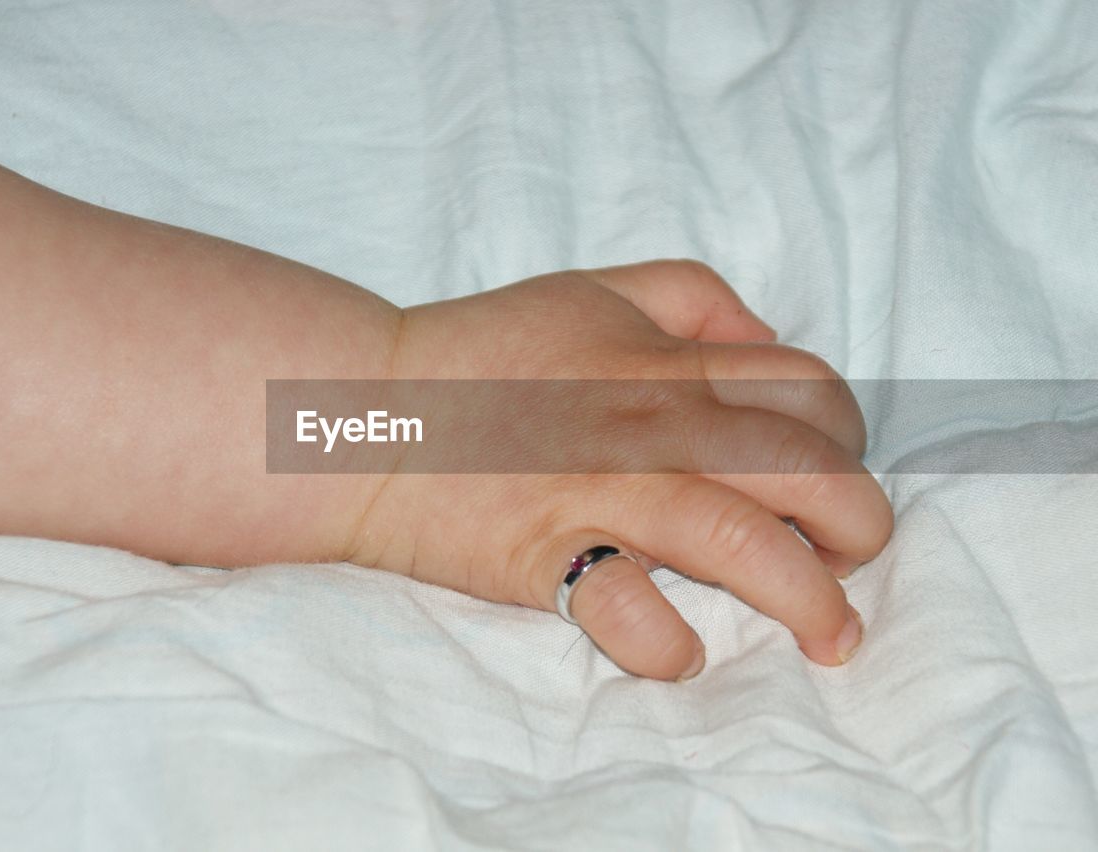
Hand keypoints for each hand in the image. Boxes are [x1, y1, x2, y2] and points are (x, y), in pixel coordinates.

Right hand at [349, 260, 892, 679]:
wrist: (366, 410)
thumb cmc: (478, 353)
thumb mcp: (592, 289)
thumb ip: (690, 297)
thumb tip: (767, 336)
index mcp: (670, 361)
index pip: (812, 390)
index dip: (847, 437)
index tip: (832, 477)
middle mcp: (655, 425)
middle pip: (809, 469)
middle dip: (862, 524)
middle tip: (853, 560)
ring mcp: (604, 492)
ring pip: (747, 547)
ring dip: (810, 602)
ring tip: (830, 637)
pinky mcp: (547, 556)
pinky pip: (631, 613)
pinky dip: (666, 645)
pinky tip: (676, 650)